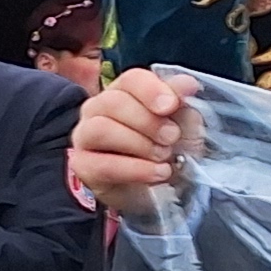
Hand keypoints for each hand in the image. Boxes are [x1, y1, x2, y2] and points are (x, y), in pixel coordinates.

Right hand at [71, 66, 196, 214]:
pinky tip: (158, 174)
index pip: (131, 79)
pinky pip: (101, 164)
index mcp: (125, 92)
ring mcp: (85, 136)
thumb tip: (188, 84)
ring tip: (164, 157)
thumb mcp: (185, 126)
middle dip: (148, 121)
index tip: (171, 106)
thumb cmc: (170, 150)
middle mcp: (98, 109)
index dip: (151, 90)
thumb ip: (184, 104)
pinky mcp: (82, 165)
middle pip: (113, 101)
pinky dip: (135, 169)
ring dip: (138, 144)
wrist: (161, 191)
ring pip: (100, 128)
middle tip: (172, 138)